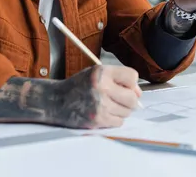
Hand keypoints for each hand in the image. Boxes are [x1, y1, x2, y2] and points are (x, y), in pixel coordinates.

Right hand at [0, 65, 141, 129]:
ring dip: (122, 110)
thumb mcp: (96, 73)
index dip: (132, 83)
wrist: (56, 101)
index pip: (132, 77)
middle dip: (131, 100)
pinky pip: (118, 122)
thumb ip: (118, 79)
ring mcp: (99, 106)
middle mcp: (102, 88)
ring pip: (127, 112)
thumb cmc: (78, 86)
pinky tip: (104, 113)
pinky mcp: (97, 120)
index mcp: (102, 72)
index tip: (126, 86)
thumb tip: (139, 94)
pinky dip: (115, 119)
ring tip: (108, 105)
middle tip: (122, 99)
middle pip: (133, 98)